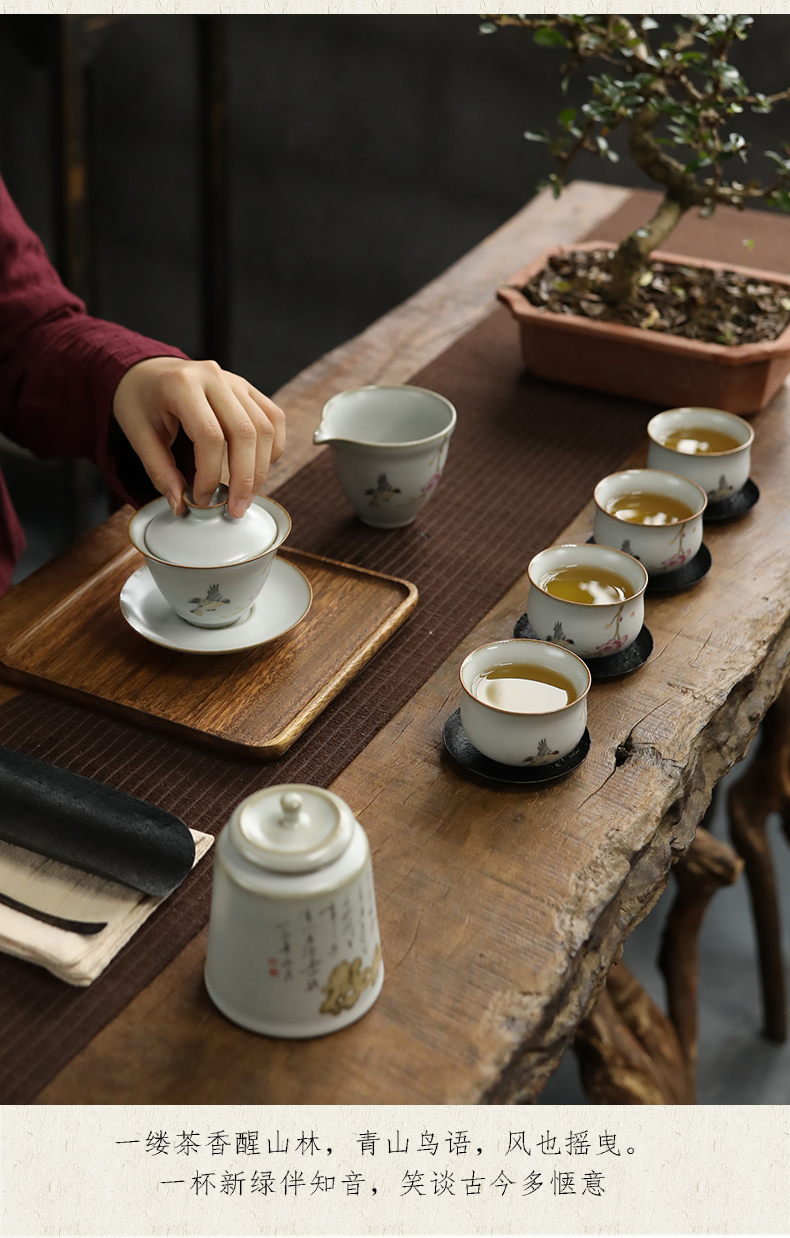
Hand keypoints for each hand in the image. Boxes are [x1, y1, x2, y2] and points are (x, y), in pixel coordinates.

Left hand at [113, 357, 285, 516]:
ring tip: (248, 496)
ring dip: (262, 468)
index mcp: (182, 385)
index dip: (210, 474)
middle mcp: (214, 377)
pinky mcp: (247, 389)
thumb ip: (160, 471)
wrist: (148, 371)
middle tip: (236, 509)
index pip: (210, 436)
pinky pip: (274, 418)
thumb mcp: (138, 435)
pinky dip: (274, 447)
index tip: (201, 498)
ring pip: (265, 428)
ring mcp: (235, 381)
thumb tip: (181, 504)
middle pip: (244, 433)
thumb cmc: (140, 400)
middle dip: (245, 478)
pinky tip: (261, 467)